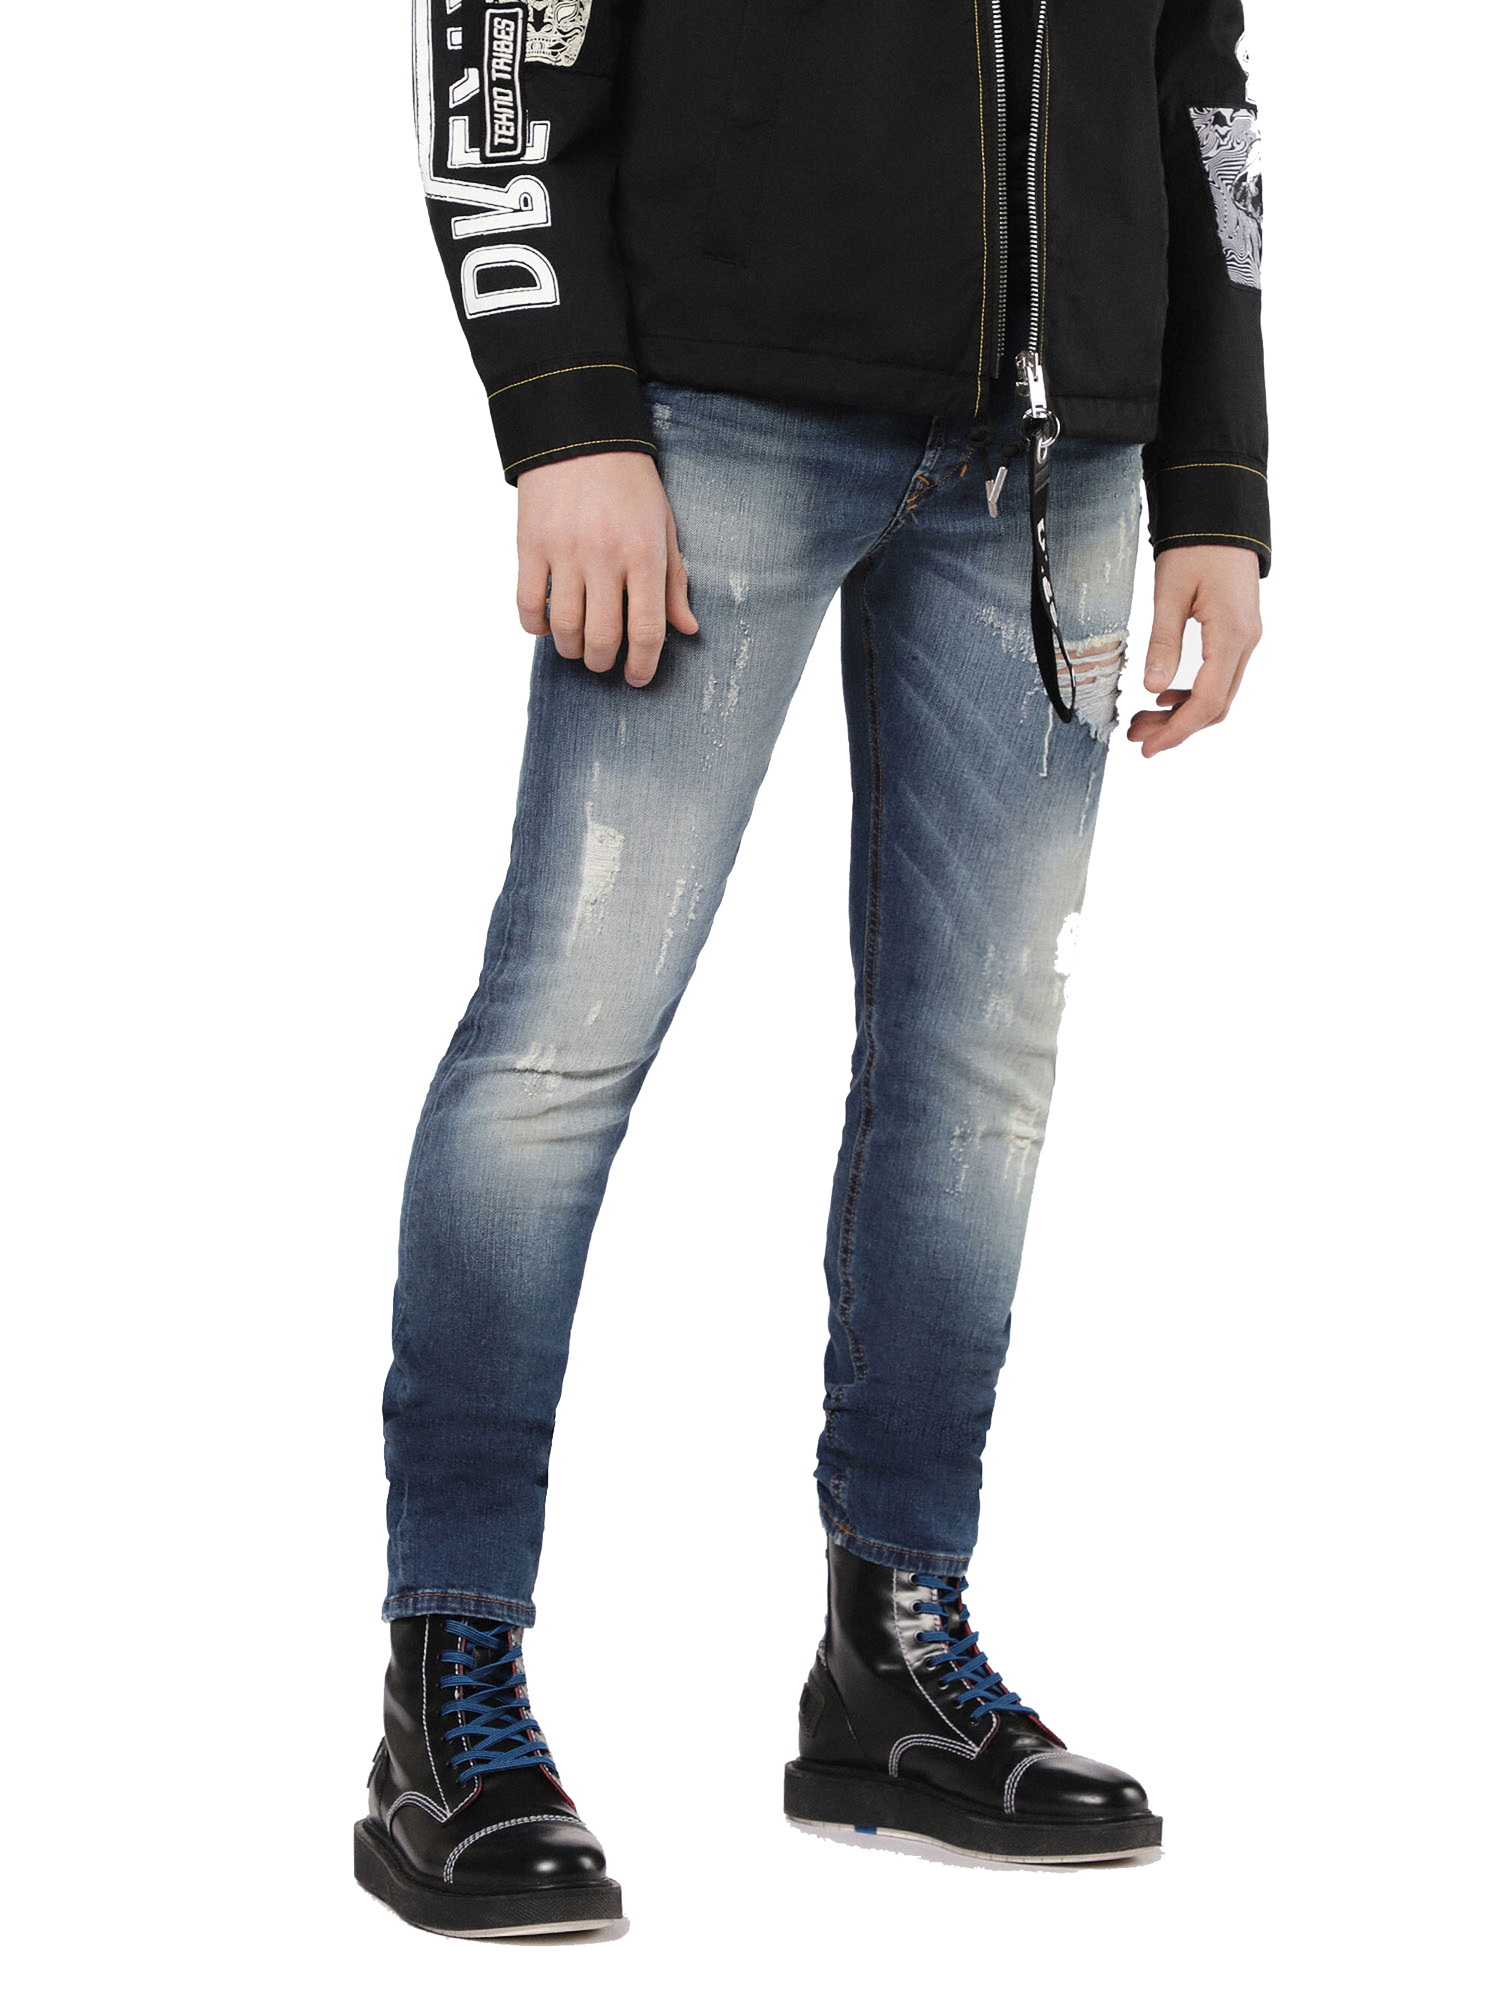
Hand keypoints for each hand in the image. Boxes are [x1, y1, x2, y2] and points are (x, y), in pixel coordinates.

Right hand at [516, 452, 696, 686]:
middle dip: (603, 662)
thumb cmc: (629, 482)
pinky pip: (528, 605)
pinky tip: (548, 624)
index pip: (646, 629)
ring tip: (577, 645)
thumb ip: (674, 580)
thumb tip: (686, 629)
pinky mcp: (529, 545)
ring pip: (564, 629)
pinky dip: (536, 626)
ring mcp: (563, 552)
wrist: (578, 432)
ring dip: (571, 649)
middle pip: (602, 638)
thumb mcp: (664, 525)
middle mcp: (604, 556)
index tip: (637, 678)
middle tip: (604, 661)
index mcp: (643, 553)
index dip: (643, 665)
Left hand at [1128, 546, 1262, 757]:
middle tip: (1136, 737)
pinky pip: (1219, 677)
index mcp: (1232, 635)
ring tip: (1143, 720)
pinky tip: (1163, 695)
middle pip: (1215, 706)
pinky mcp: (1238, 634)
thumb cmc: (1195, 548)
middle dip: (1176, 728)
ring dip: (1182, 713)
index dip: (1177, 730)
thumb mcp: (1170, 592)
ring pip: (1218, 694)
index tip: (1147, 747)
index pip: (1206, 701)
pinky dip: (1192, 693)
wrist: (1221, 516)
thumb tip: (1153, 689)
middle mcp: (1246, 642)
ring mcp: (1245, 639)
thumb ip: (1164, 642)